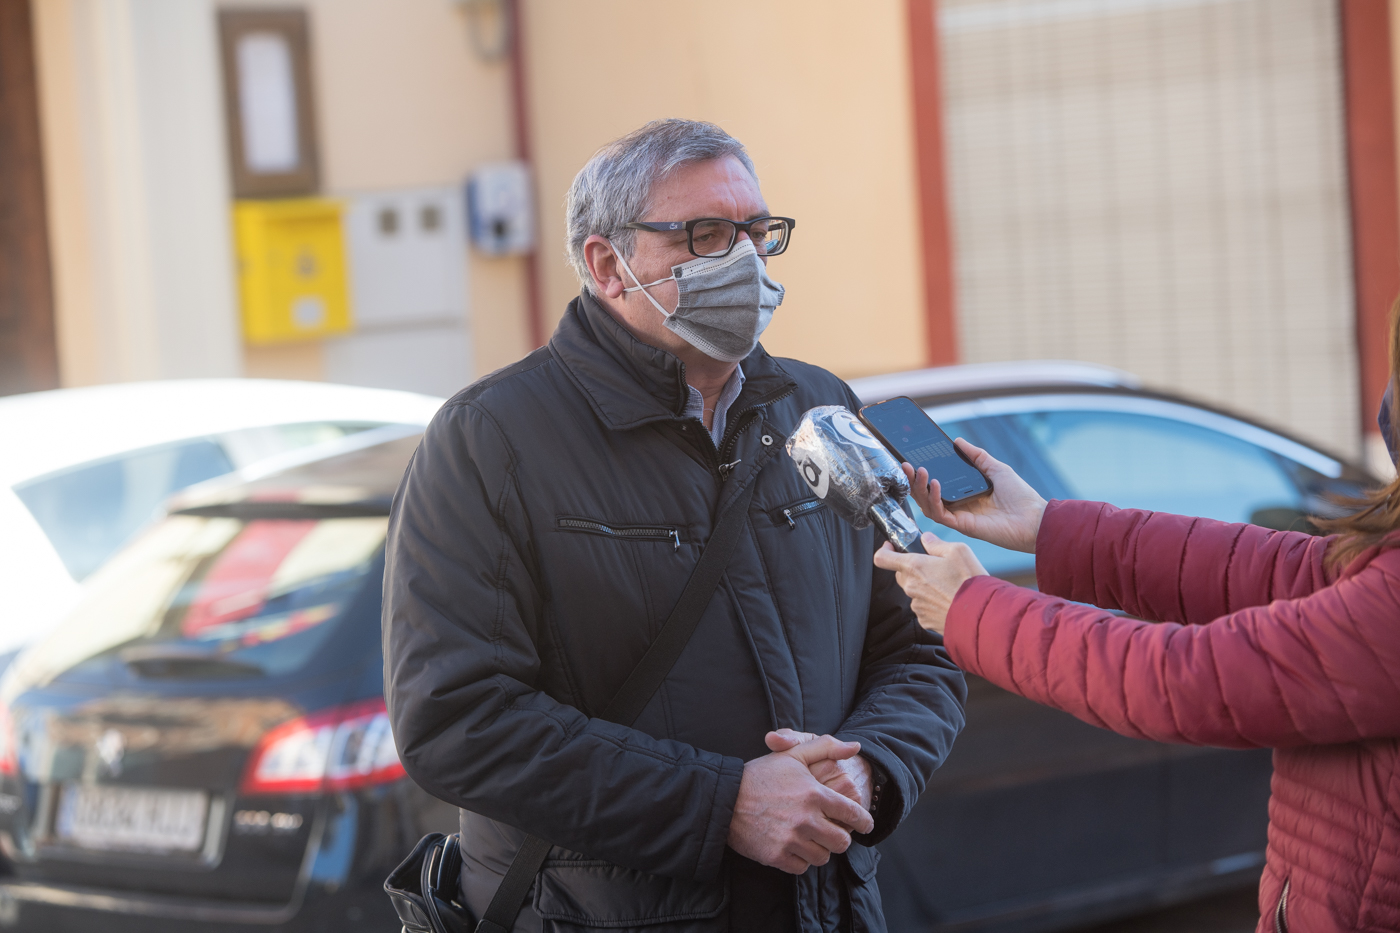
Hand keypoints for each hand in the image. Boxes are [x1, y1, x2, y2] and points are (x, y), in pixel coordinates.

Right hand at [727, 735, 874, 873]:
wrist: (724, 798)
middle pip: (842, 842)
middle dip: (840, 838)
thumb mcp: (793, 754)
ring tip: (811, 839)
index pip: (853, 815)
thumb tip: (855, 747)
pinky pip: (802, 867)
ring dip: (820, 850)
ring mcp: (791, 840)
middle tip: (832, 832)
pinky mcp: (777, 856)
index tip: (865, 825)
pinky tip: (794, 847)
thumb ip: (826, 747)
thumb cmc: (760, 774)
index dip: (864, 822)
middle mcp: (806, 820)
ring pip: (823, 857)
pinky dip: (801, 860)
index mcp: (814, 795)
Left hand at [873, 532, 988, 634]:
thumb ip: (937, 543)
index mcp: (914, 567)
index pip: (882, 558)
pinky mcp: (924, 620)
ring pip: (913, 591)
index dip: (885, 550)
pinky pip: (922, 607)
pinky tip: (948, 600)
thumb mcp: (958, 551)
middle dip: (913, 568)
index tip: (892, 548)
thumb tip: (926, 539)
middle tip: (933, 566)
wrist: (980, 615)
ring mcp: (916, 605)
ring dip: (924, 586)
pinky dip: (932, 602)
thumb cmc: (969, 581)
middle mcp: (911, 587)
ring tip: (947, 586)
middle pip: (901, 574)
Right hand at [904, 439, 1046, 552]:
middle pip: (927, 495)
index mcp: (965, 493)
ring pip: (928, 505)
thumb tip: (957, 441)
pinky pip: (940, 514)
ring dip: (920, 488)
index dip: (923, 474)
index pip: (937, 483)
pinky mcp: (962, 525)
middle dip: (914, 480)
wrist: (1034, 518)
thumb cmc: (1021, 496)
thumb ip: (976, 456)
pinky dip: (934, 499)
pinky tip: (935, 484)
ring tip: (918, 471)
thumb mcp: (996, 468)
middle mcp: (959, 505)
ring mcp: (959, 516)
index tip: (914, 459)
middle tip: (906, 464)